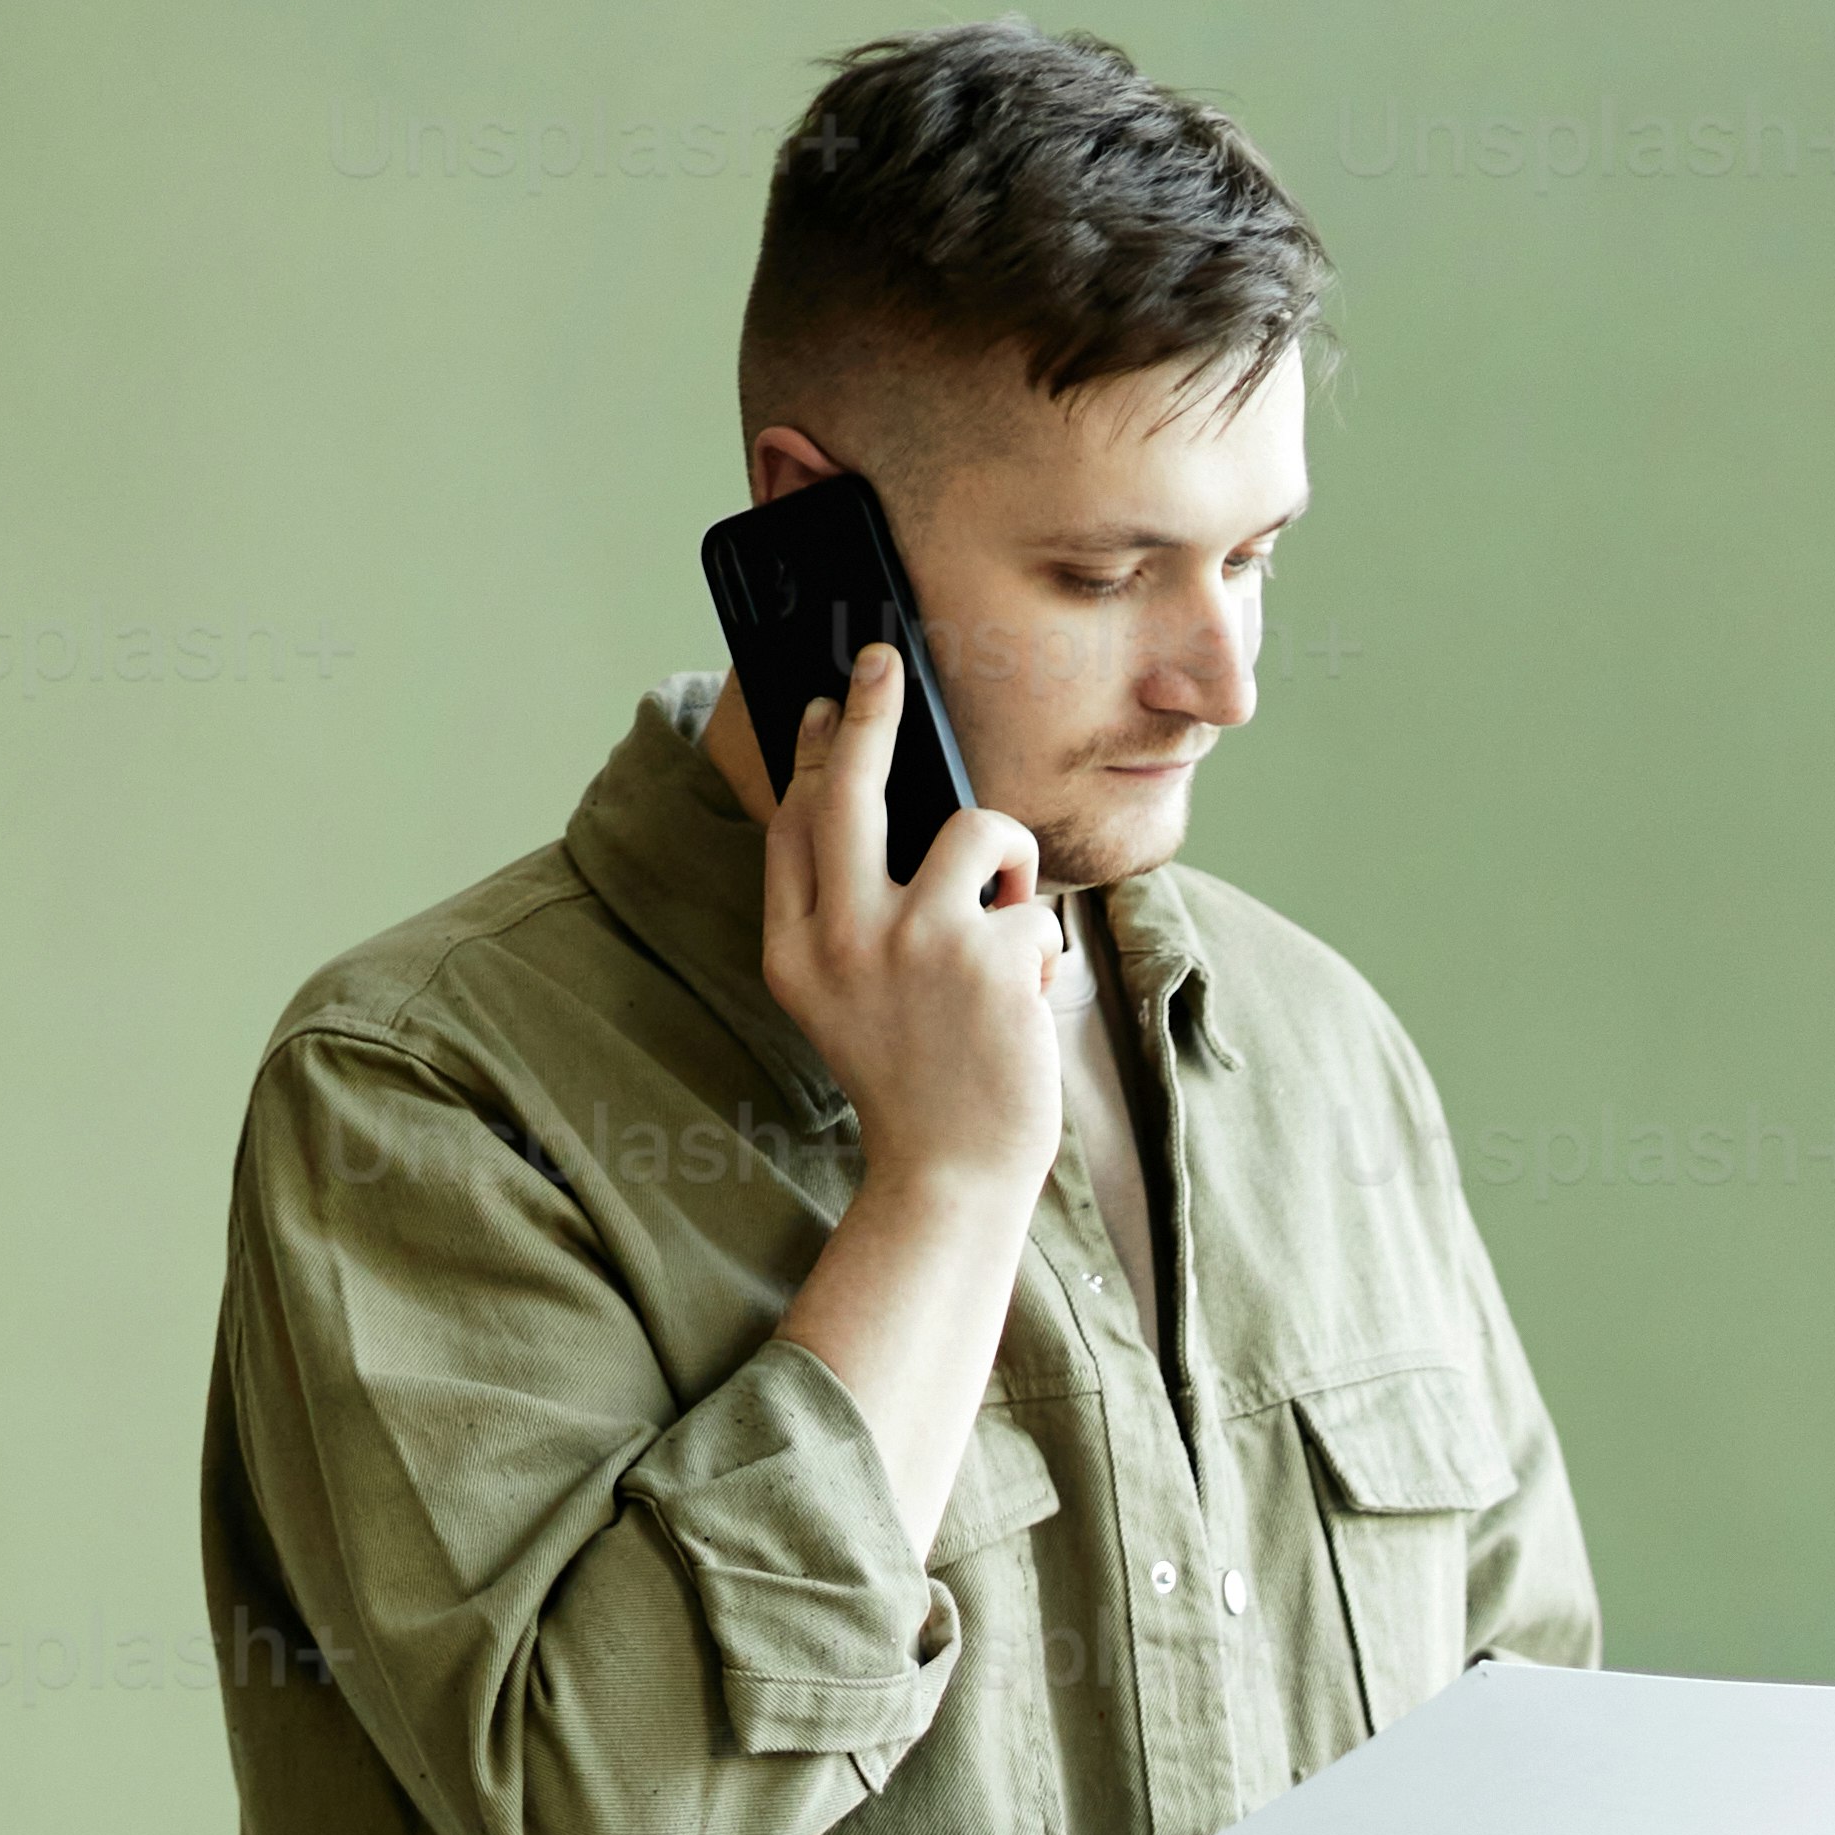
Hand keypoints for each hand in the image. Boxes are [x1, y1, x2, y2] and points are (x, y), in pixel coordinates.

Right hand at [754, 637, 1061, 1211]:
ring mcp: (914, 944)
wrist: (952, 1174)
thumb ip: (843, 915)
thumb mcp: (843, 1002)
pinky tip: (1024, 1001)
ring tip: (1006, 916)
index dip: (811, 756)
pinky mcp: (987, 957)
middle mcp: (842, 940)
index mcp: (794, 953)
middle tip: (883, 660)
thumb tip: (879, 805)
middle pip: (847, 788)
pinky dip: (1040, 947)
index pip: (796, 825)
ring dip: (1007, 856)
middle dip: (868, 711)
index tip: (823, 706)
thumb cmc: (914, 1082)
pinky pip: (1032, 904)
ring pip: (973, 827)